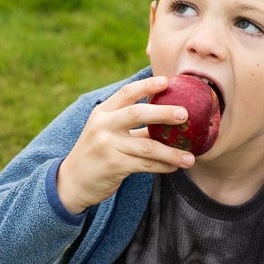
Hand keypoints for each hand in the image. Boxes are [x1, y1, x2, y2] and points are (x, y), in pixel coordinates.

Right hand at [54, 74, 190, 215]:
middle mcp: (103, 125)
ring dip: (172, 152)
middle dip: (164, 113)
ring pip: (148, 146)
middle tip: (186, 114)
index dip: (148, 85)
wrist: (73, 181)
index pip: (127, 93)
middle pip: (138, 113)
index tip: (168, 81)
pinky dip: (163, 166)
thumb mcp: (107, 132)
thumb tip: (167, 118)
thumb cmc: (97, 153)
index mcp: (103, 112)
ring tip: (191, 157)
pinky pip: (146, 164)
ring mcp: (107, 145)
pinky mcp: (113, 165)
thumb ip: (132, 124)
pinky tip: (175, 167)